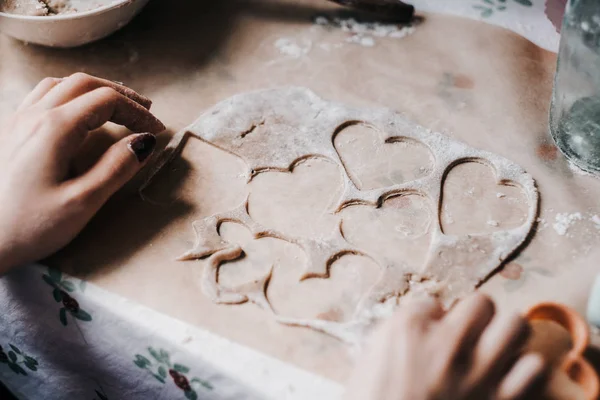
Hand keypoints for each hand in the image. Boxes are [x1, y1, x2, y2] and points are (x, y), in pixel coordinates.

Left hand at [0, 73, 164, 273]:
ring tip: (113, 107)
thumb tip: (144, 142)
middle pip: (84, 84)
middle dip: (119, 94)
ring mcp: (14, 121)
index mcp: (54, 129)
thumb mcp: (81, 203)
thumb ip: (116, 168)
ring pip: (59, 85)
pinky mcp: (6, 133)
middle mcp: (32, 116)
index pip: (107, 101)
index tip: (157, 131)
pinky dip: (68, 96)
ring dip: (92, 90)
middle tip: (144, 109)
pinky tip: (74, 115)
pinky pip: (40, 97)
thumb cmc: (27, 227)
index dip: (138, 111)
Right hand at [345, 294, 546, 399]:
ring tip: (495, 351)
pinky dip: (524, 372)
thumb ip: (396, 337)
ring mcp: (479, 373)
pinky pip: (534, 369)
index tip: (429, 335)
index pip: (434, 302)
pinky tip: (508, 379)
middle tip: (469, 334)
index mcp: (409, 330)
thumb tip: (425, 325)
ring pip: (517, 327)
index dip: (433, 319)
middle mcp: (448, 344)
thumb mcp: (368, 363)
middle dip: (478, 316)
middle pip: (483, 303)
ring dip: (506, 338)